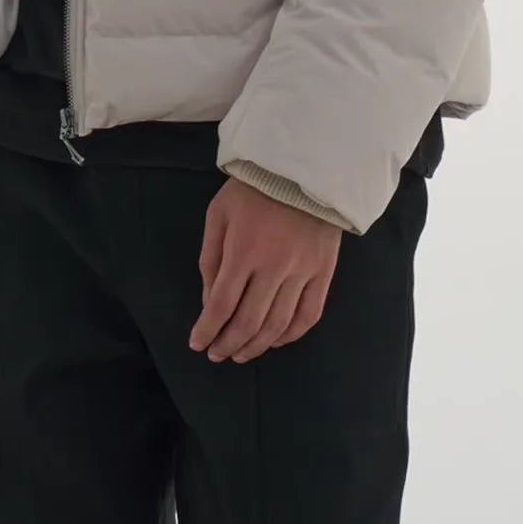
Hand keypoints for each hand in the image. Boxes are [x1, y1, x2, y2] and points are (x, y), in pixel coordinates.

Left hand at [191, 178, 341, 361]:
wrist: (305, 169)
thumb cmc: (254, 188)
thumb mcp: (219, 215)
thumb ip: (210, 260)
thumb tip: (208, 302)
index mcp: (243, 251)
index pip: (221, 305)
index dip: (207, 330)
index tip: (198, 345)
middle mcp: (274, 267)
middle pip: (249, 322)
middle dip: (229, 344)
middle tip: (218, 354)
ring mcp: (303, 272)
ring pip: (278, 325)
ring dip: (257, 346)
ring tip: (241, 354)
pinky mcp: (324, 273)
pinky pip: (309, 315)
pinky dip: (290, 335)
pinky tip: (275, 340)